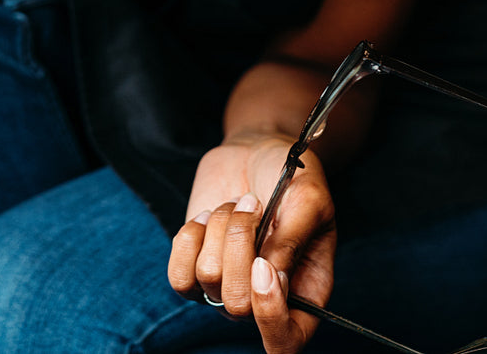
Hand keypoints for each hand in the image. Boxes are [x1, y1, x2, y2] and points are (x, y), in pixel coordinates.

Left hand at [168, 132, 336, 352]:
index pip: (284, 342)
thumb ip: (292, 239)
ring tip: (236, 204)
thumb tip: (268, 276)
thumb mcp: (308, 199)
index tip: (263, 266)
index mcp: (305, 292)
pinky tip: (207, 217)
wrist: (258, 152)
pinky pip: (178, 276)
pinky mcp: (195, 269)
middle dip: (238, 247)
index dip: (269, 315)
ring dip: (220, 230)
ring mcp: (227, 286)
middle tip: (253, 205)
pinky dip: (189, 240)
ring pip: (208, 280)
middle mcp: (264, 299)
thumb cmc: (293, 177)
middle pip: (236, 306)